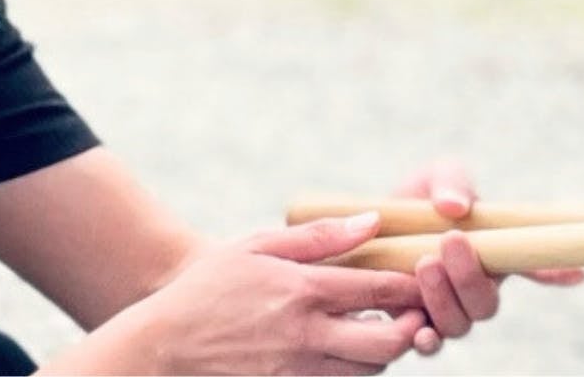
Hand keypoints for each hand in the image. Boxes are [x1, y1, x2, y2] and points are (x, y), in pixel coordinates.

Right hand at [122, 216, 427, 375]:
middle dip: (410, 328)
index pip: (379, 292)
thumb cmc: (208, 288)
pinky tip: (346, 349)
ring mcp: (298, 371)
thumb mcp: (256, 247)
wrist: (161, 346)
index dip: (412, 286)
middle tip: (411, 312)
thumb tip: (373, 222)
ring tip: (380, 327)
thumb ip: (319, 236)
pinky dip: (354, 370)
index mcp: (301, 292)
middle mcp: (305, 337)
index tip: (423, 277)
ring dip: (383, 351)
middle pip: (388, 344)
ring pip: (368, 371)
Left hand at [392, 161, 583, 353]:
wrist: (373, 223)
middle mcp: (474, 291)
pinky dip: (425, 341)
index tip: (579, 272)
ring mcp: (445, 312)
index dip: (557, 274)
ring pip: (459, 325)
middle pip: (486, 305)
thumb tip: (456, 206)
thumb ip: (451, 183)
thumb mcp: (435, 177)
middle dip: (470, 276)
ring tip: (424, 263)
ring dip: (444, 299)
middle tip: (451, 240)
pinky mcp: (413, 326)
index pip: (534, 269)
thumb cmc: (416, 199)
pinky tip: (418, 331)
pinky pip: (427, 345)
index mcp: (493, 258)